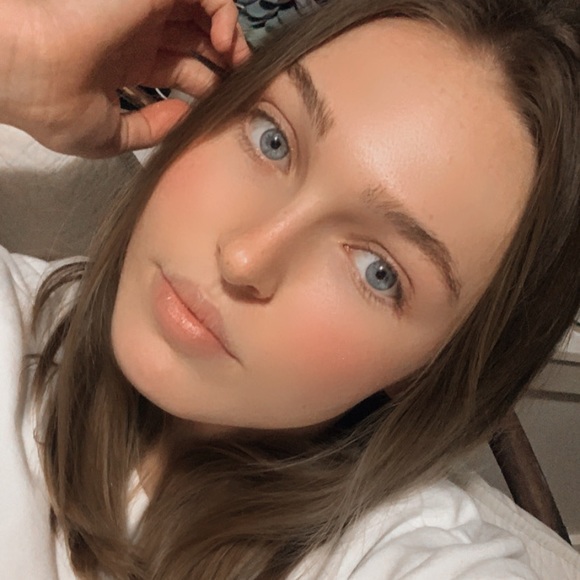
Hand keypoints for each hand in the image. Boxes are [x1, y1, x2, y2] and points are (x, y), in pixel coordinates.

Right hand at [0, 0, 248, 156]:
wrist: (28, 74)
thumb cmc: (55, 107)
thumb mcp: (108, 135)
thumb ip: (150, 129)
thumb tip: (184, 120)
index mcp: (129, 65)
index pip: (182, 70)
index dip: (210, 84)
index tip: (227, 106)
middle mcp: (139, 36)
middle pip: (197, 40)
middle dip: (225, 60)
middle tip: (242, 81)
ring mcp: (145, 12)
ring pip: (204, 12)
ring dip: (229, 36)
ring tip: (237, 61)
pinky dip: (223, 13)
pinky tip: (224, 43)